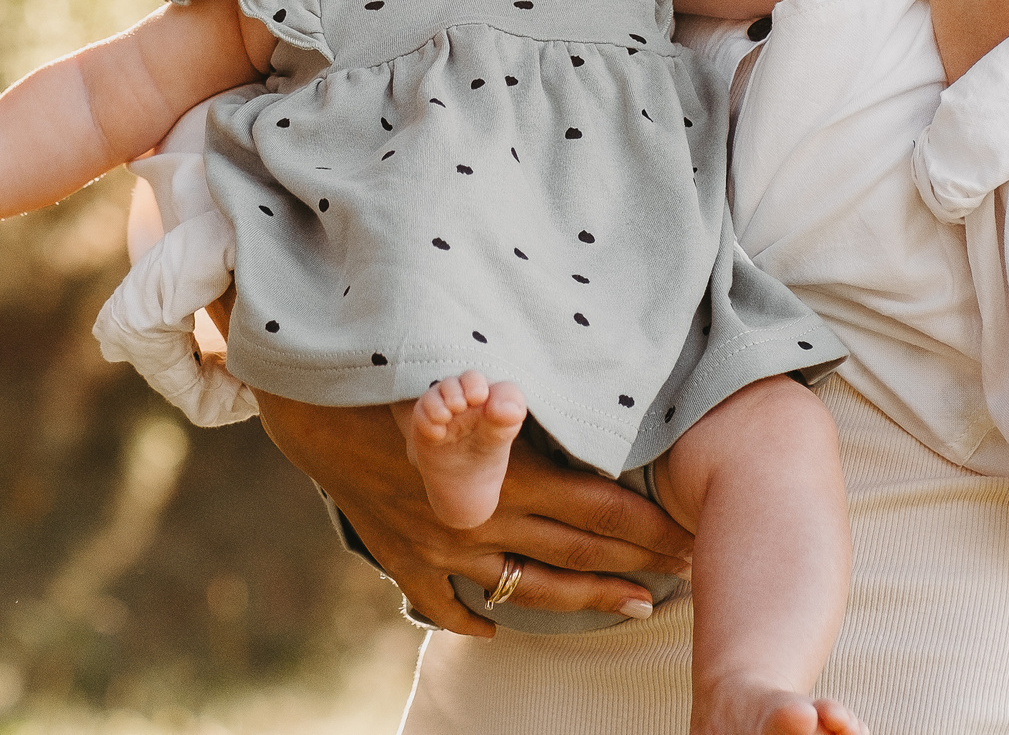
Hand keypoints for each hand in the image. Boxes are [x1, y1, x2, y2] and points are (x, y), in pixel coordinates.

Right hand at [254, 393, 691, 637]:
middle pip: (580, 552)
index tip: (696, 536)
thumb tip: (574, 395)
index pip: (599, 509)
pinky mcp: (408, 559)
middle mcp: (485, 522)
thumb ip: (518, 400)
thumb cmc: (395, 378)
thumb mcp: (465, 382)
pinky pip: (448, 604)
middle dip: (641, 564)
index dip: (651, 526)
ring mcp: (446, 550)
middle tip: (694, 573)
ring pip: (531, 587)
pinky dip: (474, 618)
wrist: (312, 409)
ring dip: (588, 599)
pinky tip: (498, 629)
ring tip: (638, 606)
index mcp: (507, 476)